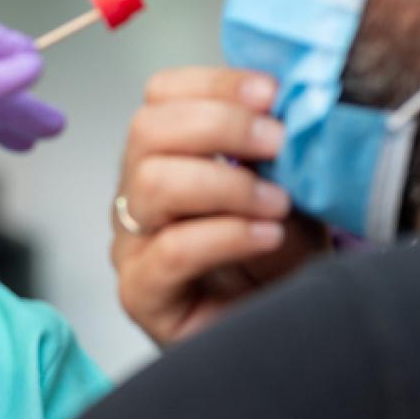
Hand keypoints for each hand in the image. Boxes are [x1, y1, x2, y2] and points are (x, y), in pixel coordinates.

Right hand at [113, 67, 328, 345]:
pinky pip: (172, 250)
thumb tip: (283, 105)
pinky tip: (266, 236)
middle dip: (219, 125)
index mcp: (167, 154)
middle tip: (277, 143)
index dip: (213, 84)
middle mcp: (138, 192)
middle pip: (146, 130)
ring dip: (225, 184)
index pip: (162, 95)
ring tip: (276, 203)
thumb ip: (275, 150)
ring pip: (151, 184)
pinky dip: (227, 235)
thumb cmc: (281, 261)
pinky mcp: (140, 292)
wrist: (285, 334)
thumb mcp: (288, 187)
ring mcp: (132, 242)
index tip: (270, 93)